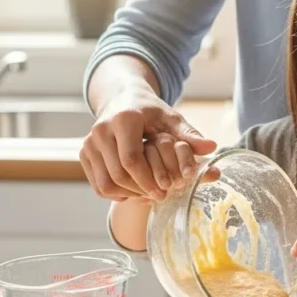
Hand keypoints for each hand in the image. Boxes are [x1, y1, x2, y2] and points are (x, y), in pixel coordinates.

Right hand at [80, 86, 216, 201]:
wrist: (122, 99)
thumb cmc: (150, 112)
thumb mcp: (171, 119)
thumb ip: (189, 135)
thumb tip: (211, 147)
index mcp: (124, 119)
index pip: (131, 159)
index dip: (148, 180)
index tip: (165, 190)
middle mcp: (101, 130)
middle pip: (118, 174)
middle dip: (140, 190)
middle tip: (159, 197)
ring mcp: (89, 142)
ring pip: (106, 183)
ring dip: (128, 195)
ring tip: (148, 195)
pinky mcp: (84, 153)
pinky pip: (98, 184)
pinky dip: (116, 193)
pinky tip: (133, 191)